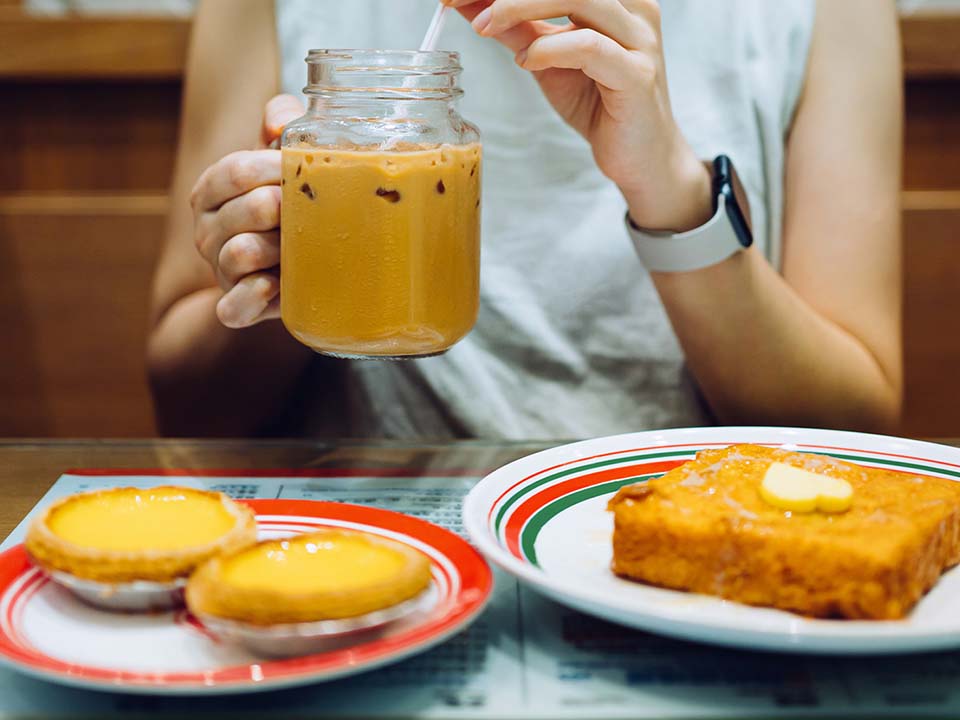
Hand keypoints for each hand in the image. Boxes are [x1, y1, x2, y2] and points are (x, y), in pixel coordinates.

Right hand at [190, 94, 303, 327]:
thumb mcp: (283, 161)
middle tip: (307, 210)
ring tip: (299, 247)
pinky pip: (233, 308)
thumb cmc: (288, 204)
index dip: (273, 168)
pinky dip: (251, 298)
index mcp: (212, 190)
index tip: (302, 170)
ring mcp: (220, 270)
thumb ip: (281, 127)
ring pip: (239, 255)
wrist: (300, 262)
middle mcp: (207, 230)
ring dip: (277, 249)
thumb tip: (279, 121)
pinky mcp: (237, 306)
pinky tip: (273, 287)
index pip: (235, 172)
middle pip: (242, 211)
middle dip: (281, 208)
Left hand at [443, 0, 711, 231]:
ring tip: (485, 25)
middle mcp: (633, 8)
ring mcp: (640, 39)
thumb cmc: (599, 104)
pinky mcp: (637, 75)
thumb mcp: (547, 60)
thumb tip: (470, 5)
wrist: (639, 157)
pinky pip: (589, 47)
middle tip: (461, 0)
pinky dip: (550, 50)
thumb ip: (517, 28)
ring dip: (520, 6)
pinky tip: (527, 62)